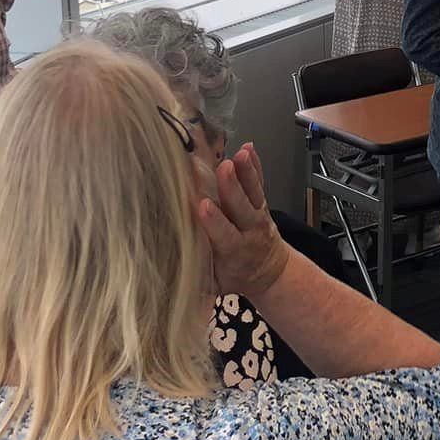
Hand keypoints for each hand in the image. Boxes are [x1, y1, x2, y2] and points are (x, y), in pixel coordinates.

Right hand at [194, 144, 289, 297]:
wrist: (269, 271)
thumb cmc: (235, 277)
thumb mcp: (218, 286)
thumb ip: (199, 285)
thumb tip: (169, 291)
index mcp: (234, 251)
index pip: (224, 234)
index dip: (214, 221)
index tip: (203, 205)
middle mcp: (248, 230)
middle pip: (241, 207)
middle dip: (232, 188)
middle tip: (224, 169)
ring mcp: (257, 214)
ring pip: (253, 192)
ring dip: (247, 172)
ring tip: (241, 153)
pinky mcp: (261, 203)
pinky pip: (259, 182)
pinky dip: (256, 165)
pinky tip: (249, 147)